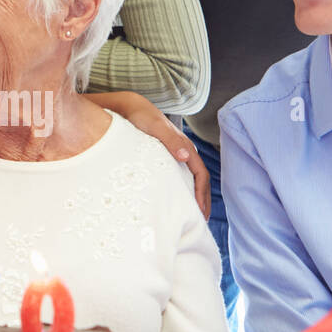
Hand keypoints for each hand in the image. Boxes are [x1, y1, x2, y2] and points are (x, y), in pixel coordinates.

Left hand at [86, 91, 210, 216]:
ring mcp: (173, 157)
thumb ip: (170, 140)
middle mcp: (182, 153)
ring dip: (192, 199)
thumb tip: (186, 156)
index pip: (201, 174)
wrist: (129, 108)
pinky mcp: (163, 160)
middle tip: (200, 223)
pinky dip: (179, 193)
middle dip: (201, 201)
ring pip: (189, 181)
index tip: (199, 212)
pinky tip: (173, 204)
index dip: (202, 194)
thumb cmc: (141, 117)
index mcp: (185, 147)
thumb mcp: (156, 128)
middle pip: (198, 181)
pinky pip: (177, 179)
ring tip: (191, 218)